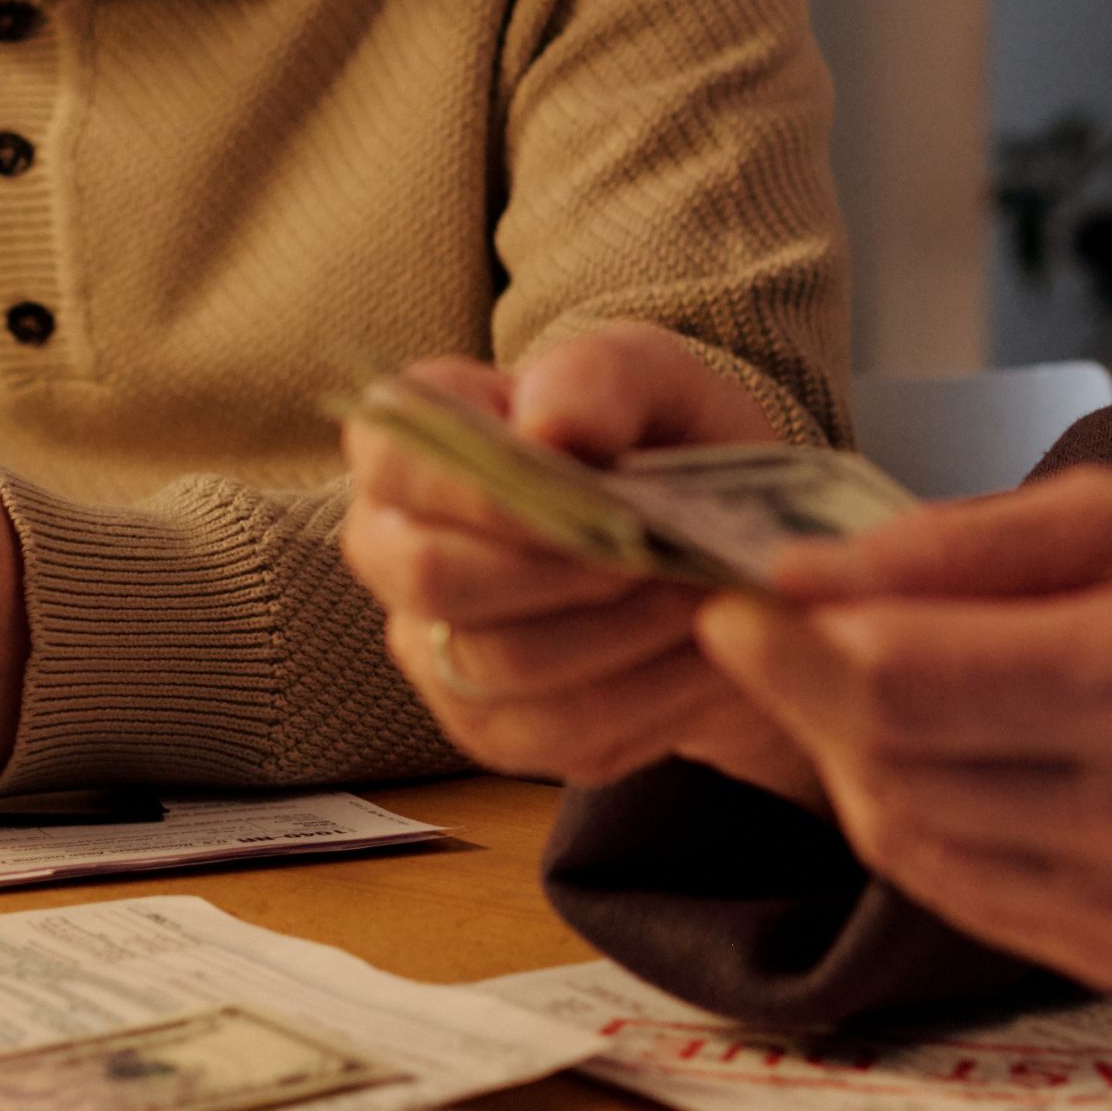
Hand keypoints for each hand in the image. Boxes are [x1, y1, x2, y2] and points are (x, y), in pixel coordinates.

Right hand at [336, 326, 819, 802]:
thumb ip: (599, 376)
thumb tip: (548, 428)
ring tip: (698, 596)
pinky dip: (647, 698)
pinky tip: (704, 658)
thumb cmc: (662, 440)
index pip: (392, 459)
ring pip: (500, 665)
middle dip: (560, 567)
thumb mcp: (655, 377)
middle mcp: (396, 549)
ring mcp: (436, 650)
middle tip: (656, 552)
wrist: (719, 545)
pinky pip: (555, 734)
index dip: (477, 485)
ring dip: (617, 632)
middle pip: (433, 577)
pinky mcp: (495, 730)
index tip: (582, 490)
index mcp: (410, 442)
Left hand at [705, 471, 1111, 990]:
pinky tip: (937, 752)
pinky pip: (952, 887)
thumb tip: (805, 574)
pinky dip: (909, 816)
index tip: (734, 598)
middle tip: (787, 627)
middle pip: (890, 770)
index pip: (911, 687)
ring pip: (904, 839)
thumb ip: (967, 546)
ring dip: (847, 755)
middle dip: (807, 694)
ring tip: (872, 679)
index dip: (798, 649)